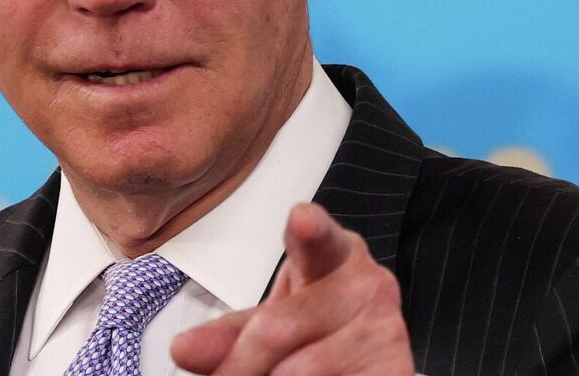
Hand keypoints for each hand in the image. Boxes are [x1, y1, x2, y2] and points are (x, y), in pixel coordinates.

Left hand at [170, 202, 413, 374]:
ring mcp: (387, 329)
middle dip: (239, 365)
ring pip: (298, 370)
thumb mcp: (265, 324)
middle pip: (278, 328)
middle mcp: (368, 284)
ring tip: (271, 375)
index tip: (301, 220)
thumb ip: (225, 334)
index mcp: (332, 253)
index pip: (319, 239)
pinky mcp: (395, 368)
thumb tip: (183, 350)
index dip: (309, 230)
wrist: (360, 363)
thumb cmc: (313, 330)